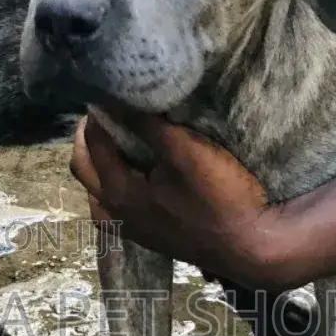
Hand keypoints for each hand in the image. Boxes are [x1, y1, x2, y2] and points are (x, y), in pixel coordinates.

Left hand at [69, 114, 277, 283]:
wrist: (252, 245)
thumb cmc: (220, 197)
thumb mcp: (185, 150)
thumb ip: (147, 125)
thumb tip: (118, 99)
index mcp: (118, 193)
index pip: (94, 144)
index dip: (98, 114)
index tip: (106, 90)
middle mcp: (116, 215)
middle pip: (84, 169)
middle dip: (88, 137)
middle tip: (105, 111)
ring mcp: (132, 230)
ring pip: (96, 192)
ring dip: (97, 164)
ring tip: (116, 140)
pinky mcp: (149, 237)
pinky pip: (115, 208)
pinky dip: (113, 185)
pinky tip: (135, 175)